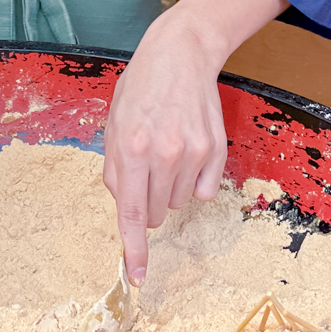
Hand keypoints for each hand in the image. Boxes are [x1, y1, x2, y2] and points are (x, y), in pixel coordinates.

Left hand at [103, 0, 286, 283]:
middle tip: (147, 171)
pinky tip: (188, 151)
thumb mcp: (114, 126)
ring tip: (167, 150)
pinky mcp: (216, 150)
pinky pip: (204, 191)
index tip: (136, 276)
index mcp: (131, 148)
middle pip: (156, 212)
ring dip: (170, 189)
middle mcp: (164, 154)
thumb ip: (116, 171)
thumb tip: (127, 209)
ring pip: (179, 203)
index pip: (131, 213)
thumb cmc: (141, 90)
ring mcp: (193, 153)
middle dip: (148, 202)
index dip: (134, 248)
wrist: (181, 55)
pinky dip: (194, 181)